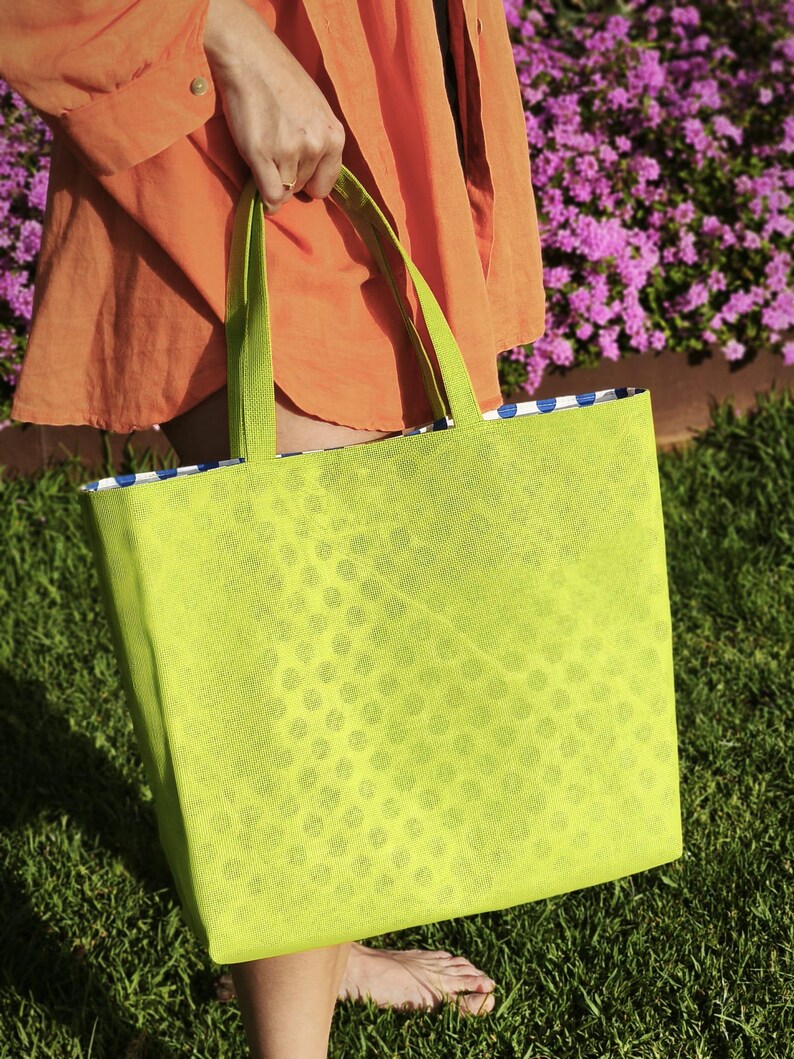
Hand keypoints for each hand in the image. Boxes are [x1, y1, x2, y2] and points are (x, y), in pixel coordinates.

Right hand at [203, 0, 344, 213]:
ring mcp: (289, 151)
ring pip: (285, 192)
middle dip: (289, 176)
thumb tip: (311, 183)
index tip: (297, 170)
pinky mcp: (262, 154)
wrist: (250, 58)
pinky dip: (264, 197)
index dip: (310, 181)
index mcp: (334, 136)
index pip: (325, 184)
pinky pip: (270, 195)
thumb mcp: (316, 112)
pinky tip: (258, 181)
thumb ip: (319, 144)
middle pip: (303, 188)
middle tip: (275, 149)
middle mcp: (316, 146)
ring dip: (273, 180)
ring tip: (265, 149)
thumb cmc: (282, 82)